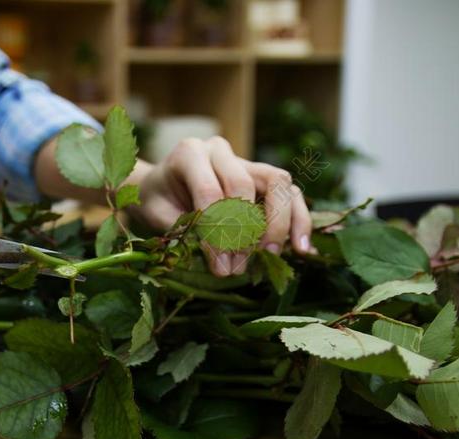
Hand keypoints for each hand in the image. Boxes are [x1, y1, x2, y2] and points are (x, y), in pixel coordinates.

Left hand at [132, 137, 315, 276]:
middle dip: (244, 231)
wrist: (160, 186)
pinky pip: (291, 194)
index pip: (210, 192)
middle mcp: (220, 151)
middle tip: (239, 266)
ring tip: (272, 255)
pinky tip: (301, 249)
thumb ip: (185, 231)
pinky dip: (299, 221)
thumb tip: (221, 262)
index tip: (219, 266)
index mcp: (189, 153)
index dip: (217, 232)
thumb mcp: (157, 214)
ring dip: (280, 223)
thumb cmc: (157, 200)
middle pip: (246, 184)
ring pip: (278, 184)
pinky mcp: (265, 178)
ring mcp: (246, 161)